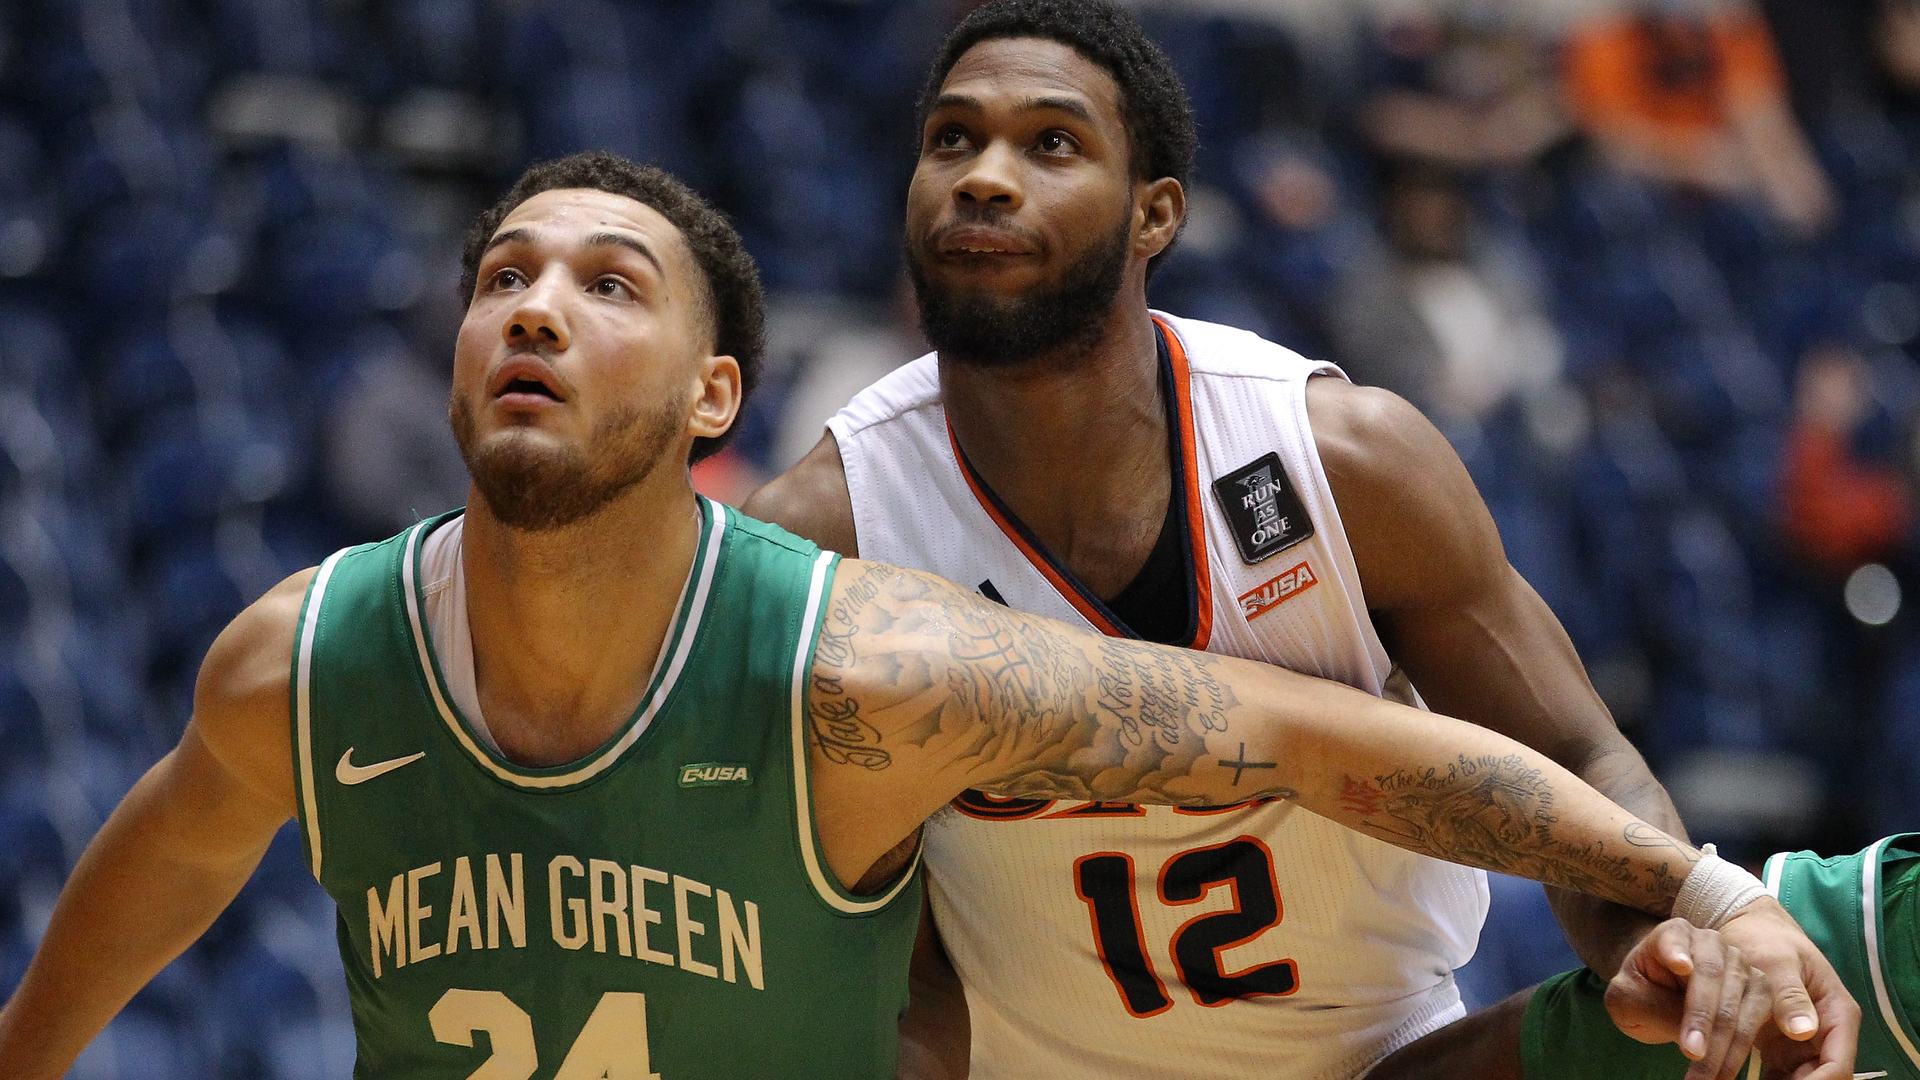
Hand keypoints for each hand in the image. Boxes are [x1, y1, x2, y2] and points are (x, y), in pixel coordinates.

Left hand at [1604, 918, 1774, 1079]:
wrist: (1660, 997)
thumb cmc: (1641, 992)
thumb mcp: (1627, 999)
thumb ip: (1653, 1006)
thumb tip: (1693, 1034)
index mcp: (1672, 934)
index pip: (1673, 939)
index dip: (1676, 951)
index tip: (1679, 966)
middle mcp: (1710, 944)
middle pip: (1710, 977)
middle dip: (1702, 1019)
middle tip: (1692, 1053)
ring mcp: (1739, 965)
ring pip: (1737, 1003)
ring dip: (1724, 1045)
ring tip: (1704, 1077)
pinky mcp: (1758, 990)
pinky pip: (1758, 1018)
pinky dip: (1742, 1050)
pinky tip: (1726, 1073)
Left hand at [1717, 897, 1860, 1079]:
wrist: (1750, 930)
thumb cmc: (1768, 940)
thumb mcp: (1778, 961)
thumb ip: (1790, 994)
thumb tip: (1805, 1031)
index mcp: (1837, 1013)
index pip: (1838, 1065)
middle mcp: (1826, 1033)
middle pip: (1820, 1078)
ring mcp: (1806, 1042)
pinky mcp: (1784, 1047)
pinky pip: (1780, 1076)